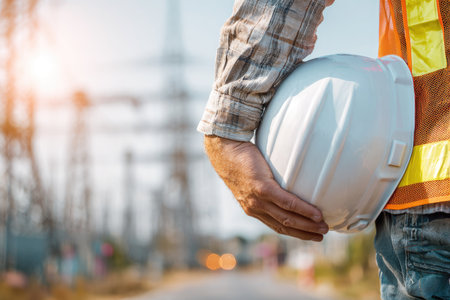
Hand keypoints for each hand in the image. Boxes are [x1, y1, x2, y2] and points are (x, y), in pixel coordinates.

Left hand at [204, 135, 328, 241]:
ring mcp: (258, 199)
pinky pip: (286, 202)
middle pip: (283, 226)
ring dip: (307, 225)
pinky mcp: (262, 187)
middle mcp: (255, 208)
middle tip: (322, 235)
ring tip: (323, 227)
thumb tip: (283, 182)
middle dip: (304, 233)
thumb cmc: (241, 159)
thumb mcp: (252, 179)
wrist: (224, 149)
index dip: (294, 233)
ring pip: (286, 218)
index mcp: (253, 208)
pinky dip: (302, 210)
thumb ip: (265, 186)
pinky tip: (315, 213)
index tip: (310, 236)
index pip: (276, 226)